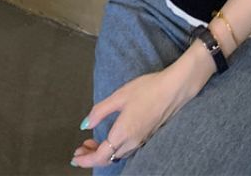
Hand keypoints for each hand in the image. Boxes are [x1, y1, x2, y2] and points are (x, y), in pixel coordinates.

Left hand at [71, 66, 200, 168]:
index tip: (75, 158)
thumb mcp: (120, 95)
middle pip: (108, 158)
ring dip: (102, 152)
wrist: (175, 89)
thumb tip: (85, 124)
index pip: (100, 156)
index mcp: (123, 133)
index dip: (86, 160)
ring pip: (117, 155)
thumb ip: (100, 111)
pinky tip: (111, 137)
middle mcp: (132, 142)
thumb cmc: (148, 89)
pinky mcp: (147, 136)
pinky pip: (126, 150)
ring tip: (91, 142)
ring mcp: (141, 140)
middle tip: (80, 150)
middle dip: (91, 157)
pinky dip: (114, 148)